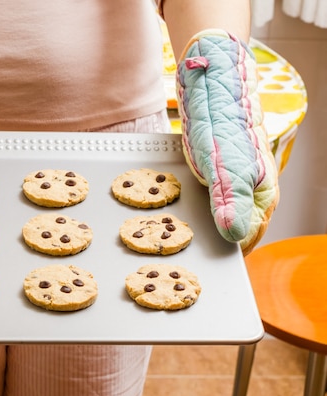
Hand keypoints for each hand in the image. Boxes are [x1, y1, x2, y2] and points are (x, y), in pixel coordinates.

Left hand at [176, 30, 278, 254]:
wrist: (211, 85)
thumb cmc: (222, 122)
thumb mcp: (225, 166)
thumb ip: (231, 202)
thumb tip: (235, 237)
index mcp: (262, 194)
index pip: (248, 238)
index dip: (226, 255)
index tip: (204, 266)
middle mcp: (251, 191)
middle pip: (234, 229)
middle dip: (212, 243)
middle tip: (184, 253)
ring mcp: (234, 181)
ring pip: (220, 215)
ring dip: (202, 227)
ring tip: (176, 238)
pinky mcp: (218, 171)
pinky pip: (208, 199)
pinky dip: (194, 208)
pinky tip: (177, 212)